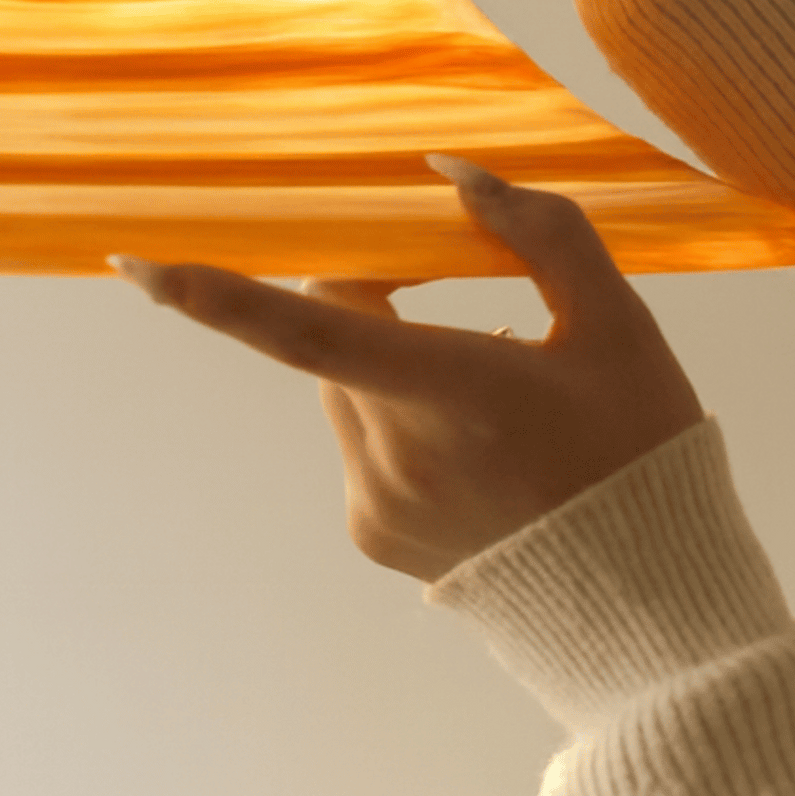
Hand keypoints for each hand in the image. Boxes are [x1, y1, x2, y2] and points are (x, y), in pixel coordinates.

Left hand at [109, 157, 705, 582]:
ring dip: (386, 364)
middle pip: (334, 335)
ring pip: (342, 387)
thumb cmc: (642, 458)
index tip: (137, 263)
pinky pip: (359, 443)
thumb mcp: (619, 330)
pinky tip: (479, 452)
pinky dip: (397, 421)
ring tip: (490, 401)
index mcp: (455, 390)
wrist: (657, 621)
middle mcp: (395, 451)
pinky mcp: (371, 534)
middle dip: (376, 305)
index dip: (217, 293)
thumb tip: (450, 174)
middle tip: (461, 305)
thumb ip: (540, 232)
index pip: (307, 331)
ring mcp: (376, 500)